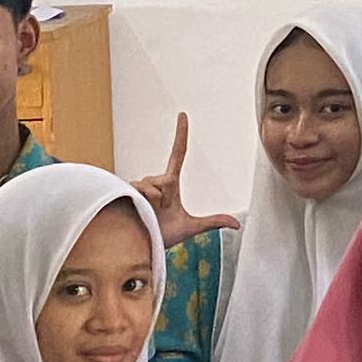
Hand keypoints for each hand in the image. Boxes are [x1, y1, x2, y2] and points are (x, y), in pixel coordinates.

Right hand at [133, 113, 238, 249]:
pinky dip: (141, 200)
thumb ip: (212, 222)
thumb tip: (236, 224)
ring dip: (153, 201)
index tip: (183, 115)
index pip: (178, 153)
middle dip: (165, 197)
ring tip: (150, 212)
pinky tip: (137, 209)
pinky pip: (138, 188)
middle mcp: (155, 180)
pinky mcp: (125, 190)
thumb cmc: (164, 235)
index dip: (181, 134)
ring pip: (150, 184)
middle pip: (165, 178)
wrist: (143, 246)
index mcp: (171, 183)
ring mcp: (139, 184)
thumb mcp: (190, 227)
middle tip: (162, 211)